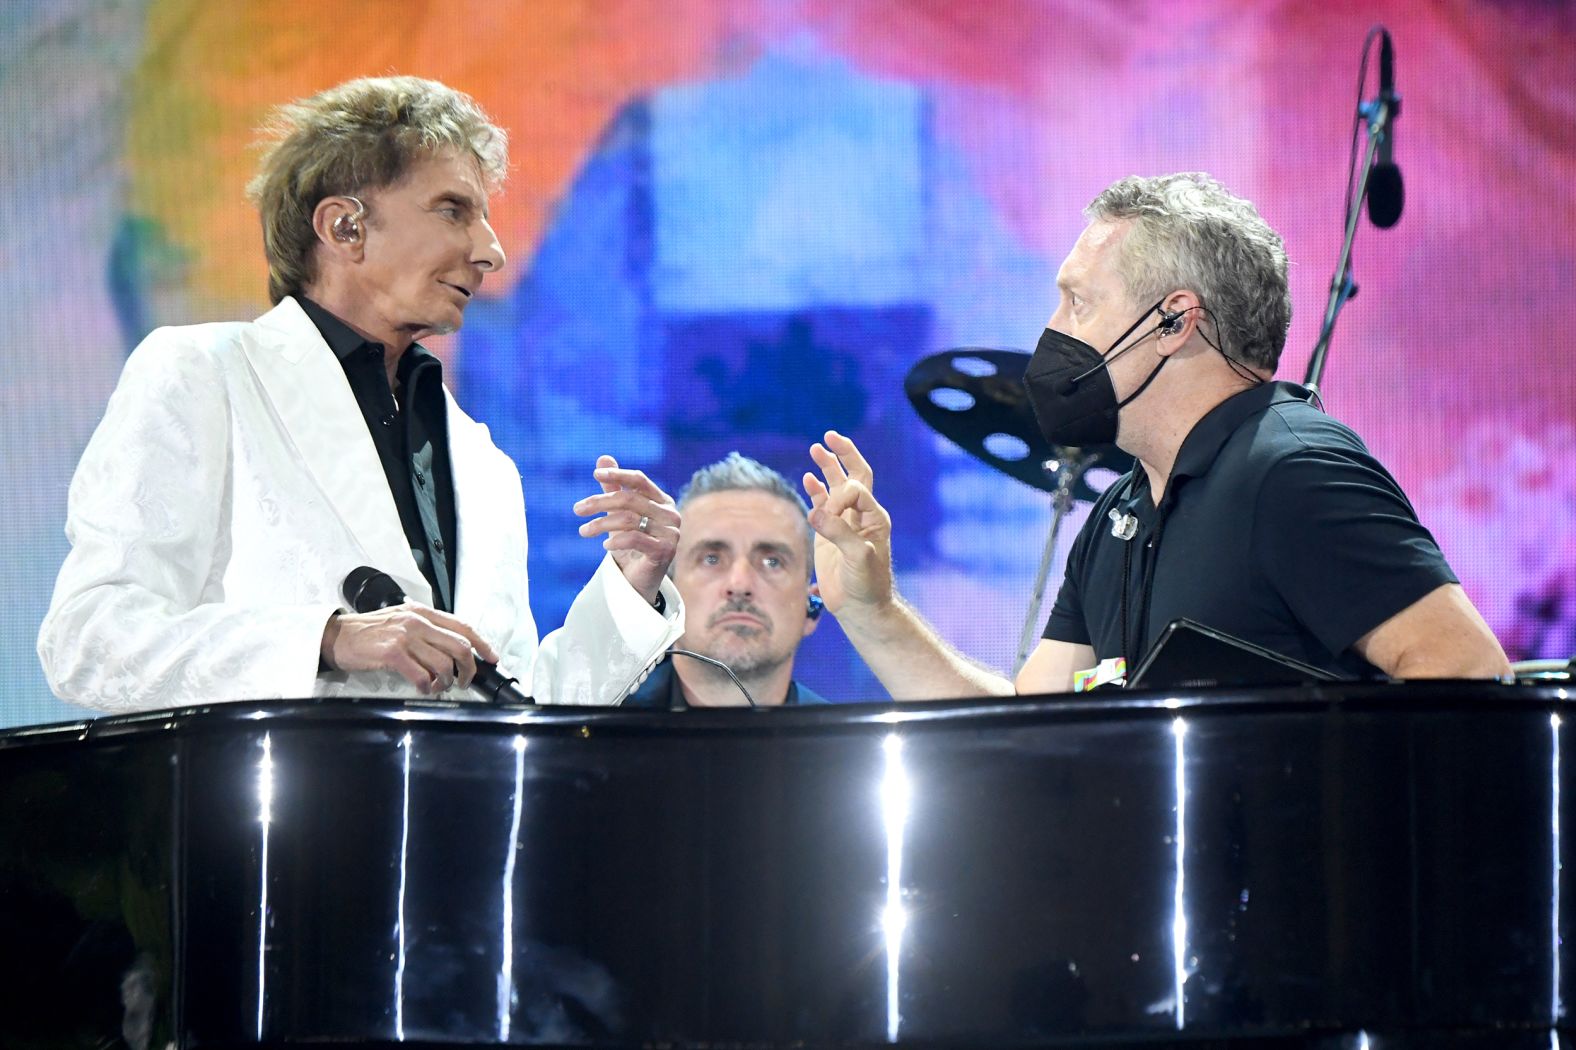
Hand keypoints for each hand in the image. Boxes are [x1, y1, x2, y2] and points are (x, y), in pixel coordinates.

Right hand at [322, 604, 499, 693]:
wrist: (338, 636)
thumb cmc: (370, 632)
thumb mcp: (402, 620)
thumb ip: (427, 630)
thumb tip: (454, 649)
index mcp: (423, 612)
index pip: (463, 626)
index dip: (482, 643)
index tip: (492, 658)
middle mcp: (418, 621)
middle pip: (460, 646)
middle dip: (468, 669)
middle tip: (464, 681)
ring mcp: (406, 636)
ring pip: (444, 663)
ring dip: (446, 681)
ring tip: (437, 686)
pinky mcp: (393, 653)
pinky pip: (422, 675)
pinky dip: (427, 686)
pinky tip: (423, 687)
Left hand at [573, 455, 679, 603]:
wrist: (639, 580)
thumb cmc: (630, 545)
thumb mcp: (618, 514)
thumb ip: (614, 488)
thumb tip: (603, 458)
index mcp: (662, 500)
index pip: (639, 480)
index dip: (618, 475)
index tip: (595, 475)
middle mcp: (670, 514)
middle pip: (629, 499)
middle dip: (599, 502)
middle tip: (577, 509)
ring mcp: (671, 533)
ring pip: (628, 519)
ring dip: (600, 524)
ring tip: (583, 531)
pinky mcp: (665, 551)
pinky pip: (635, 538)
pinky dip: (616, 541)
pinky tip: (605, 545)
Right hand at [802, 430, 894, 619]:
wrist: (861, 608)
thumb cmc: (867, 584)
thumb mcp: (858, 558)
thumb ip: (839, 533)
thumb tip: (816, 511)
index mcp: (874, 517)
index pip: (855, 490)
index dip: (837, 498)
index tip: (826, 519)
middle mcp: (861, 515)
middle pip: (854, 475)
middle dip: (843, 455)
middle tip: (830, 436)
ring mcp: (844, 523)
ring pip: (836, 487)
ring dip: (827, 467)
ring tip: (816, 448)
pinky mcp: (829, 533)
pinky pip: (822, 505)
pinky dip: (816, 490)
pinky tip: (808, 478)